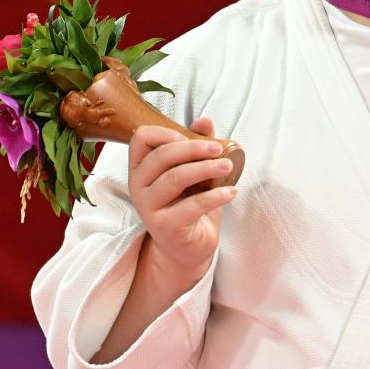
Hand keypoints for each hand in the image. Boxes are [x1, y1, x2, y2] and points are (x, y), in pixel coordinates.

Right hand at [127, 118, 237, 286]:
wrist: (188, 248)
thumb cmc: (188, 204)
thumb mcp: (193, 172)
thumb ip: (196, 146)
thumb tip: (205, 121)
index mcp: (141, 168)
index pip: (141, 138)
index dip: (165, 132)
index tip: (188, 137)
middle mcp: (138, 186)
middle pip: (162, 156)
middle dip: (193, 148)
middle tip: (218, 149)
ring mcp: (148, 208)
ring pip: (175, 178)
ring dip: (206, 168)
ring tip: (227, 165)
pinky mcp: (165, 226)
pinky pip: (192, 205)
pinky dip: (216, 195)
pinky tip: (231, 191)